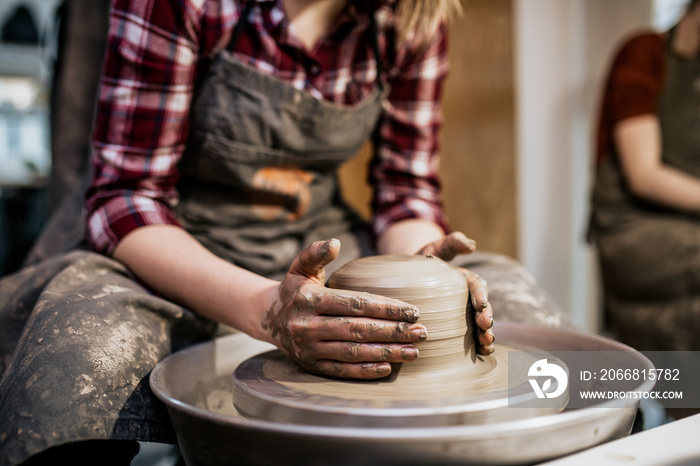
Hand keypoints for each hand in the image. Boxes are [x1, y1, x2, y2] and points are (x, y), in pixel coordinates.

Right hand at [262, 239, 427, 378]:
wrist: (268, 318)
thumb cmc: (294, 289)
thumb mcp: (300, 267)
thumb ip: (316, 253)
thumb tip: (334, 242)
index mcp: (309, 300)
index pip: (354, 304)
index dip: (386, 308)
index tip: (413, 310)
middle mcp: (308, 326)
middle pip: (358, 330)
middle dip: (393, 332)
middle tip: (421, 332)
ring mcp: (309, 349)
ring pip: (353, 352)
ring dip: (386, 353)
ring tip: (413, 351)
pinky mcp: (311, 366)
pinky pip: (342, 371)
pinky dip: (365, 372)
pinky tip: (388, 367)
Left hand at [415, 232, 494, 354]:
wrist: (408, 276)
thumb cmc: (423, 260)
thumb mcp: (436, 248)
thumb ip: (453, 243)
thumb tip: (472, 245)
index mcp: (465, 279)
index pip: (477, 287)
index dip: (481, 297)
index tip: (481, 307)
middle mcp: (468, 297)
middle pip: (482, 309)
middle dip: (486, 320)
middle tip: (486, 330)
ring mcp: (463, 312)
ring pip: (479, 325)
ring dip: (485, 335)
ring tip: (486, 345)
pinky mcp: (456, 325)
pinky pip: (470, 336)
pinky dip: (478, 345)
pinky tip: (481, 354)